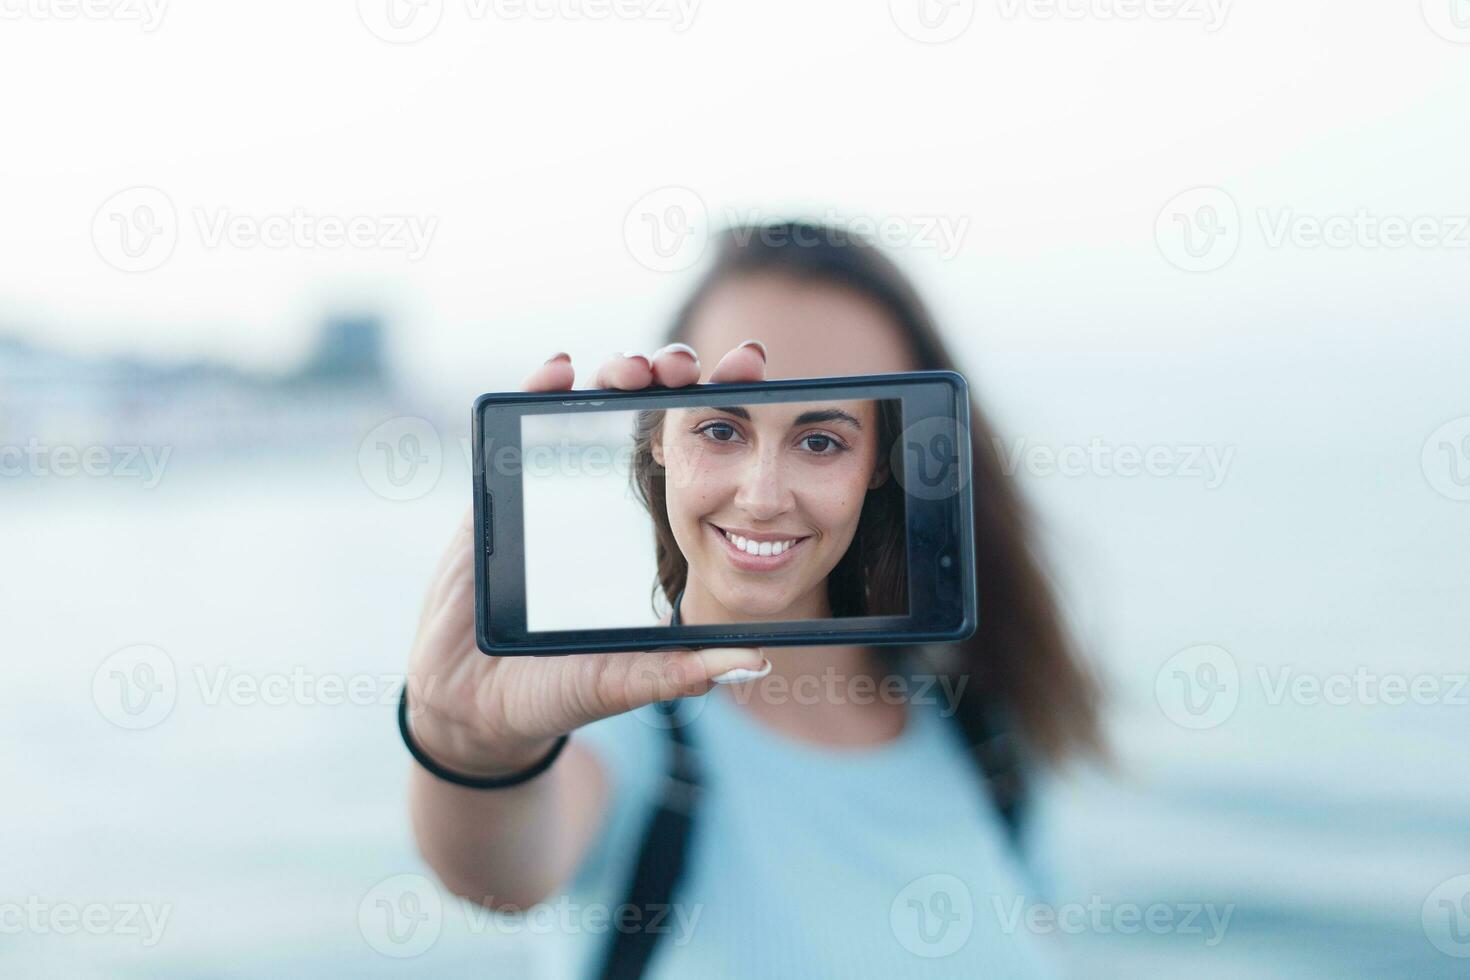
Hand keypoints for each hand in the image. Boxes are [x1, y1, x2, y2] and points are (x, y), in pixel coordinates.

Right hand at [404, 342, 770, 776]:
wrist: (472, 706)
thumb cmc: (556, 693)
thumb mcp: (628, 679)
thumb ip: (683, 669)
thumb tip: (756, 661)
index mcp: (648, 535)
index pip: (697, 457)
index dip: (722, 411)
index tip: (752, 374)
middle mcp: (606, 504)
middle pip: (647, 419)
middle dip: (672, 378)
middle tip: (691, 366)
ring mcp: (550, 492)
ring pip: (590, 410)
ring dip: (616, 375)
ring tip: (636, 369)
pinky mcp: (497, 494)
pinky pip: (517, 426)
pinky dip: (537, 388)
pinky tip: (558, 370)